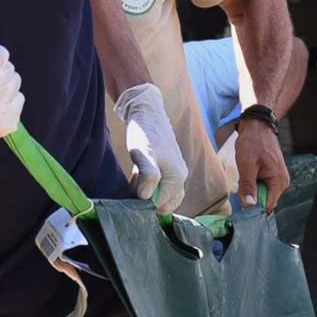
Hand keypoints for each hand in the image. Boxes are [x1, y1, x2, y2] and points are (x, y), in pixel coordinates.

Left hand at [115, 83, 188, 214]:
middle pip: (163, 202)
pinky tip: (138, 172)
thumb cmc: (145, 134)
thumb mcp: (144, 156)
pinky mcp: (169, 168)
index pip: (161, 205)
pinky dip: (148, 184)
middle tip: (135, 181)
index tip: (134, 187)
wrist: (147, 111)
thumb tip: (147, 197)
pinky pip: (160, 186)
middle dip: (147, 198)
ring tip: (136, 175)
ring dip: (146, 191)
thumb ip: (148, 177)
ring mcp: (176, 172)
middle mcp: (181, 178)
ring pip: (161, 195)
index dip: (144, 201)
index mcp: (178, 178)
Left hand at [230, 117, 289, 209]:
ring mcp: (279, 179)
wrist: (258, 126)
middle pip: (265, 202)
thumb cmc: (253, 142)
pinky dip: (254, 184)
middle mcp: (282, 183)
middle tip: (241, 186)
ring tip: (245, 176)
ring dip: (252, 190)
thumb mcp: (246, 164)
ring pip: (262, 195)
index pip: (267, 206)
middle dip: (252, 198)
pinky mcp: (273, 176)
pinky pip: (262, 187)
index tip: (241, 206)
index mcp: (279, 181)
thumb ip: (248, 186)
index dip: (254, 209)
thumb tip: (249, 205)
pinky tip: (249, 174)